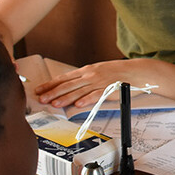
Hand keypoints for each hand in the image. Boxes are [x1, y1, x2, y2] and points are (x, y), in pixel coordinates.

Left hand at [34, 59, 156, 108]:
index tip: (40, 90)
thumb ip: (83, 78)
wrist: (134, 71)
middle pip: (68, 85)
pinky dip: (86, 100)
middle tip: (41, 99)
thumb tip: (69, 86)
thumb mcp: (96, 71)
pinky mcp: (108, 90)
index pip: (64, 78)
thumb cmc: (115, 72)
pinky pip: (95, 96)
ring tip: (55, 104)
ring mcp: (98, 82)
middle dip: (53, 92)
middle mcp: (90, 75)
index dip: (51, 84)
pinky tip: (78, 104)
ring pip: (79, 91)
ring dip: (66, 98)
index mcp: (86, 70)